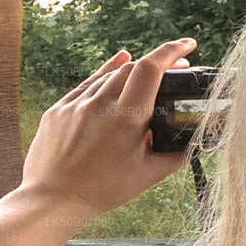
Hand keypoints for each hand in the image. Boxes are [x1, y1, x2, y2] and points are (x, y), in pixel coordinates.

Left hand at [16, 38, 197, 221]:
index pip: (151, 69)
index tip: (188, 45)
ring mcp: (76, 104)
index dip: (172, 51)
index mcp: (126, 118)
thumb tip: (193, 143)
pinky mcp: (58, 109)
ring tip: (148, 77)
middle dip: (157, 63)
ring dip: (132, 71)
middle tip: (175, 70)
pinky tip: (117, 64)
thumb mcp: (147, 176)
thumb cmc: (102, 191)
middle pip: (133, 67)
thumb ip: (174, 155)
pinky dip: (105, 73)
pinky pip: (86, 84)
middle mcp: (100, 104)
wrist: (52, 200)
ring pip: (109, 74)